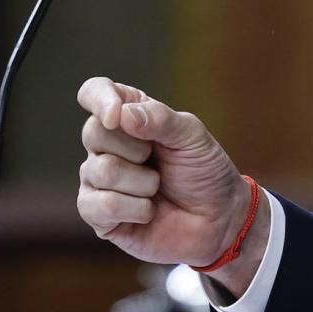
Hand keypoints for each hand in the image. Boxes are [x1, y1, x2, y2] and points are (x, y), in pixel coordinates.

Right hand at [76, 77, 267, 286]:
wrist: (218, 218)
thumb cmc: (205, 171)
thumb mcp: (192, 137)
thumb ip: (160, 119)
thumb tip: (121, 115)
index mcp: (128, 116)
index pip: (94, 92)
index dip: (99, 100)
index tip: (116, 116)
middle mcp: (106, 145)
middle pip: (94, 132)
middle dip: (137, 150)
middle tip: (159, 161)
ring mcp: (98, 180)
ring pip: (101, 170)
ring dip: (143, 183)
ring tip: (158, 187)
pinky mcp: (98, 215)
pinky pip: (101, 206)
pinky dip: (136, 209)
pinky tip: (149, 212)